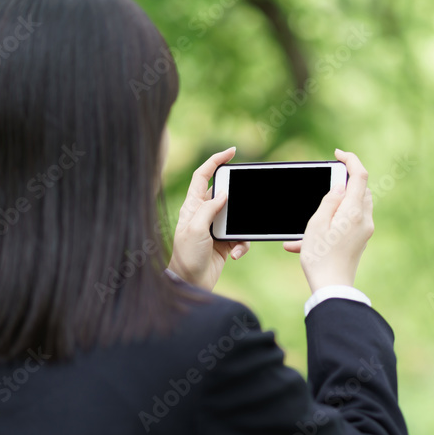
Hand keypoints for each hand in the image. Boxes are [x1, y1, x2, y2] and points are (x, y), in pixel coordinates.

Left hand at [168, 146, 249, 290]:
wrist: (191, 283)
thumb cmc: (187, 256)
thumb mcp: (196, 229)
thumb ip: (209, 208)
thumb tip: (224, 193)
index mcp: (192, 206)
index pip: (203, 176)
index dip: (216, 161)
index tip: (232, 152)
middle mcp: (204, 214)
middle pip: (225, 194)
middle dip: (237, 198)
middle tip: (246, 200)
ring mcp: (215, 228)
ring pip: (237, 216)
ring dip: (240, 230)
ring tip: (234, 243)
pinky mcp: (225, 242)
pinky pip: (240, 236)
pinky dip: (241, 245)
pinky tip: (234, 254)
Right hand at [283, 148, 373, 292]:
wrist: (332, 289)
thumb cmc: (320, 258)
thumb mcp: (317, 225)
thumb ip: (329, 201)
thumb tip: (340, 187)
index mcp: (354, 212)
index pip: (360, 175)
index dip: (351, 160)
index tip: (337, 154)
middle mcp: (364, 220)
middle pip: (361, 190)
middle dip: (345, 182)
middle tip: (325, 183)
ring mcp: (364, 232)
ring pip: (356, 205)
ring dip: (338, 203)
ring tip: (312, 218)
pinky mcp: (359, 242)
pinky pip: (350, 222)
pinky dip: (333, 222)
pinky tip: (305, 241)